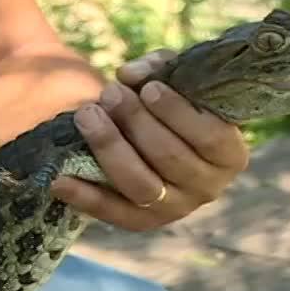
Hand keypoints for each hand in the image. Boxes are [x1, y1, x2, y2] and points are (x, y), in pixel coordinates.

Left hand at [51, 49, 249, 230]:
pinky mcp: (145, 222)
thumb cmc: (175, 103)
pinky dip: (86, 198)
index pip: (210, 137)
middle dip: (136, 122)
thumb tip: (128, 76)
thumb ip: (159, 68)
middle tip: (110, 94)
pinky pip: (114, 214)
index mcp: (230, 155)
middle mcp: (209, 188)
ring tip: (87, 115)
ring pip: (141, 185)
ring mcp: (177, 209)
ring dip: (110, 148)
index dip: (178, 113)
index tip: (149, 89)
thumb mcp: (177, 80)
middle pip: (170, 157)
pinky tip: (60, 180)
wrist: (162, 137)